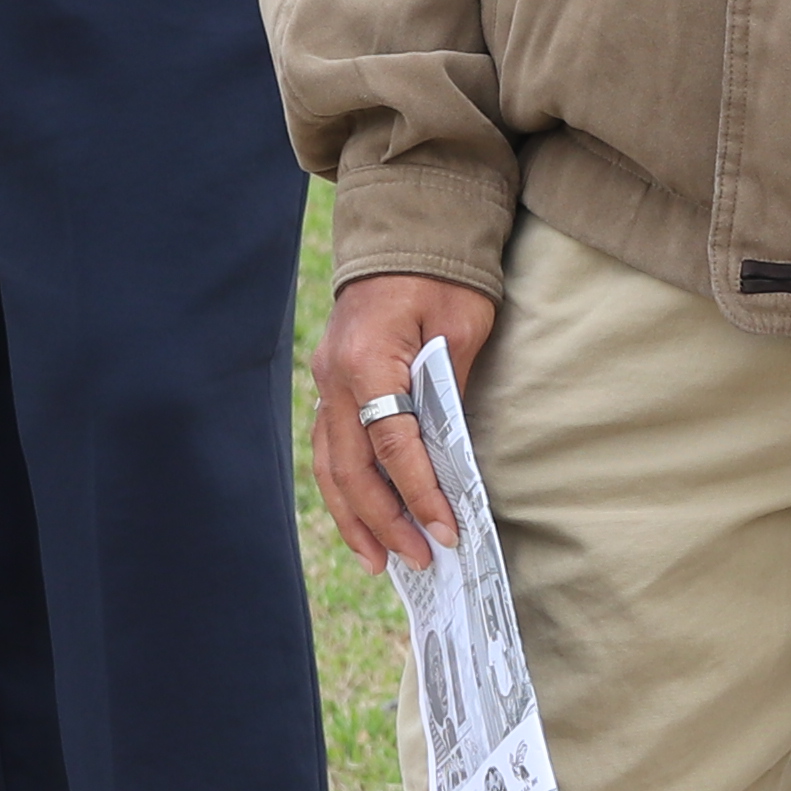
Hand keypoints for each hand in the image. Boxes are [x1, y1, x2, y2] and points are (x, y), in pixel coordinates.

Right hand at [311, 270, 504, 576]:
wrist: (408, 229)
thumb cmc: (444, 275)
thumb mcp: (463, 328)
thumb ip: (451, 394)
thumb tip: (452, 462)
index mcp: (367, 360)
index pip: (393, 445)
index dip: (421, 494)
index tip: (448, 530)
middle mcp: (335, 376)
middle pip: (351, 468)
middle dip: (385, 521)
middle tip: (419, 560)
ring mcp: (327, 381)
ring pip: (330, 466)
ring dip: (356, 517)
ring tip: (383, 561)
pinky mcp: (332, 384)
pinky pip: (331, 448)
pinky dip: (347, 489)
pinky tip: (364, 520)